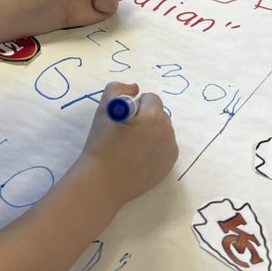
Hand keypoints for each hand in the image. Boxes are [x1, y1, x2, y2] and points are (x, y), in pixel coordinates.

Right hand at [75, 82, 177, 209]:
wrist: (103, 182)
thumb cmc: (101, 144)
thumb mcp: (104, 109)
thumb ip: (118, 89)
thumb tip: (135, 88)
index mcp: (153, 118)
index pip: (151, 98)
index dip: (135, 105)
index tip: (123, 118)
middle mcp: (167, 133)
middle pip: (159, 114)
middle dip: (145, 117)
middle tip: (126, 132)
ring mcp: (170, 151)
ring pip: (163, 130)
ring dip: (151, 131)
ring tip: (131, 145)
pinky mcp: (169, 165)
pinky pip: (165, 147)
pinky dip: (155, 147)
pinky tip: (138, 156)